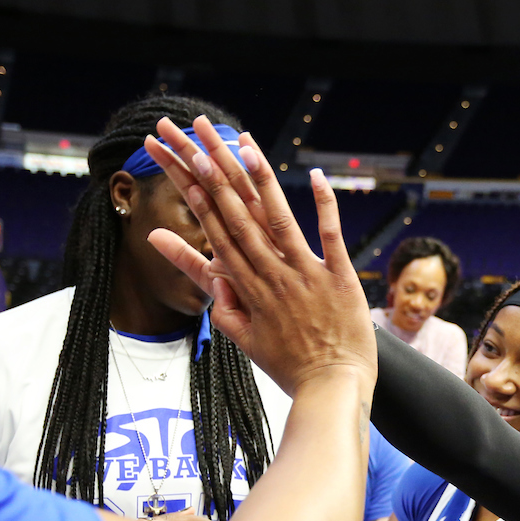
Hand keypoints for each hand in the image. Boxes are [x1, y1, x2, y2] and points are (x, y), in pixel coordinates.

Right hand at [143, 116, 375, 396]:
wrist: (333, 388)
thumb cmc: (289, 365)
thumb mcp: (242, 337)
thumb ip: (219, 301)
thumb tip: (204, 278)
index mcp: (246, 287)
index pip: (215, 228)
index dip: (196, 190)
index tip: (180, 157)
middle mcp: (271, 274)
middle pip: (236, 213)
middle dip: (213, 169)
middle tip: (194, 132)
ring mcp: (306, 273)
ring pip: (276, 217)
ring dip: (257, 178)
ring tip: (240, 141)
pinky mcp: (339, 277)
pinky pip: (330, 234)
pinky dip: (324, 204)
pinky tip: (313, 175)